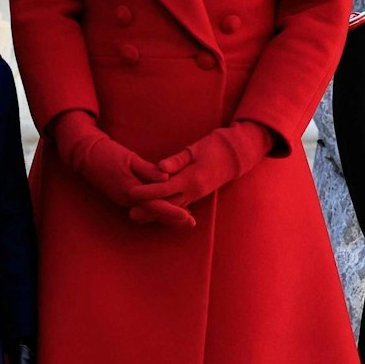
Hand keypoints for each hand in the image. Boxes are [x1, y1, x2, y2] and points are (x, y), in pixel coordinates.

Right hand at [50, 112, 191, 225]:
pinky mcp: (122, 196)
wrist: (86, 156)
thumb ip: (148, 169)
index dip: (172, 212)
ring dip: (165, 215)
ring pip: (148, 211)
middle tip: (191, 223)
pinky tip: (165, 208)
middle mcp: (127, 199)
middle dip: (172, 219)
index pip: (155, 205)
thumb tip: (166, 177)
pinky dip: (155, 209)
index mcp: (130, 189)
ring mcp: (124, 199)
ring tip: (184, 218)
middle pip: (154, 212)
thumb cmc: (108, 153)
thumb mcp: (130, 158)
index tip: (188, 217)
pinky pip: (142, 206)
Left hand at [129, 122, 270, 210]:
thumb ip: (176, 160)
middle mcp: (194, 191)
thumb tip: (160, 168)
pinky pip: (179, 206)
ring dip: (156, 213)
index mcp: (192, 178)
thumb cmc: (213, 147)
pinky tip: (154, 212)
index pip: (165, 188)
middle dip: (149, 209)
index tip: (131, 192)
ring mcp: (196, 195)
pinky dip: (166, 210)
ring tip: (137, 216)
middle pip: (168, 204)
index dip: (148, 191)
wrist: (234, 156)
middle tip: (130, 213)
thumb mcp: (194, 150)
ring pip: (173, 208)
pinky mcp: (196, 196)